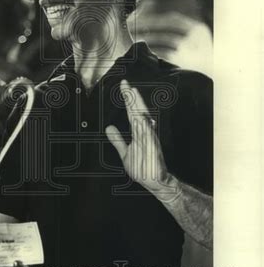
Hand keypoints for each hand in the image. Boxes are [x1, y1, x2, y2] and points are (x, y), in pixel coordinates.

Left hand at [105, 80, 171, 194]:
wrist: (157, 182)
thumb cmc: (143, 167)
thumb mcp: (125, 152)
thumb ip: (117, 140)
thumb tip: (109, 127)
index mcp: (139, 132)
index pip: (132, 112)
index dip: (128, 100)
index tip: (124, 86)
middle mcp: (145, 133)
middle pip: (138, 111)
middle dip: (132, 98)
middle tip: (126, 84)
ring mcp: (150, 140)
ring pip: (143, 119)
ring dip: (138, 106)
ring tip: (132, 93)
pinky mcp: (153, 149)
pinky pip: (148, 136)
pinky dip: (144, 126)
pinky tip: (140, 117)